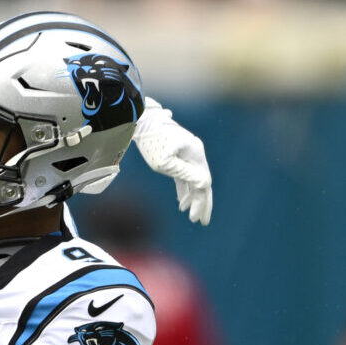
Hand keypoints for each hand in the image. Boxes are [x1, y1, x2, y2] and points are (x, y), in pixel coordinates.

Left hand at [134, 97, 211, 225]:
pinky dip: (183, 188)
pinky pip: (184, 174)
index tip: (196, 219)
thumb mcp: (166, 162)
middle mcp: (195, 153)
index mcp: (196, 155)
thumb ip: (185, 175)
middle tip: (200, 222)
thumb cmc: (151, 142)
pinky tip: (181, 201)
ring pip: (193, 179)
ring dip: (191, 197)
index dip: (202, 202)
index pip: (204, 183)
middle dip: (201, 202)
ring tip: (187, 214)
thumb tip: (204, 185)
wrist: (141, 121)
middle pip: (202, 182)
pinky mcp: (177, 153)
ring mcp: (187, 152)